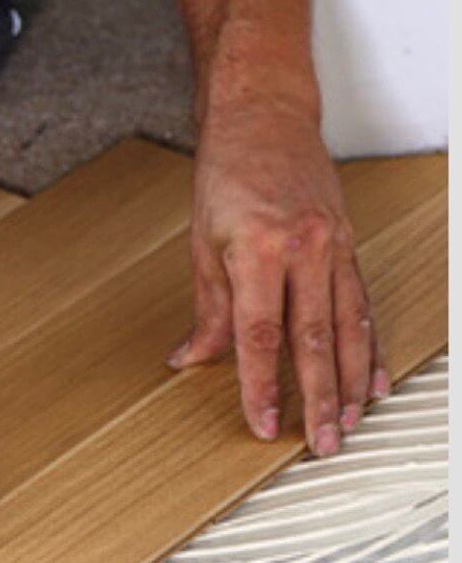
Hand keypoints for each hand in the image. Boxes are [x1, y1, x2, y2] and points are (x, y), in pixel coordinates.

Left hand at [167, 102, 388, 455]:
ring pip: (347, 327)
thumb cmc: (227, 175)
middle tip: (321, 444)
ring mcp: (333, 247)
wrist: (265, 118)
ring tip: (350, 423)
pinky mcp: (347, 246)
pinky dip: (368, 347)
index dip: (262, 386)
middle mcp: (304, 250)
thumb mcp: (203, 243)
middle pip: (313, 340)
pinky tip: (372, 379)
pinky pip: (361, 305)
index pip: (261, 335)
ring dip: (350, 382)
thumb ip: (206, 309)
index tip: (264, 424)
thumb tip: (190, 359)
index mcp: (259, 249)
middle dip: (318, 399)